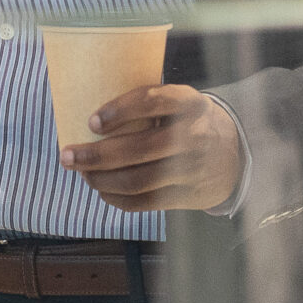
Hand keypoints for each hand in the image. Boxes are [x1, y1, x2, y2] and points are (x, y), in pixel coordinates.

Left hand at [59, 84, 243, 212]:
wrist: (235, 154)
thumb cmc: (188, 122)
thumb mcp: (179, 102)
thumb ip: (146, 104)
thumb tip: (85, 111)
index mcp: (189, 102)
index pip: (153, 100)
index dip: (120, 110)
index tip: (91, 121)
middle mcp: (194, 135)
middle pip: (138, 149)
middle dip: (95, 155)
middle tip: (67, 156)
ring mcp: (192, 168)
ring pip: (138, 180)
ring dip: (101, 180)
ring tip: (83, 174)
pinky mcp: (188, 196)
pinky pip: (146, 202)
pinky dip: (117, 198)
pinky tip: (102, 190)